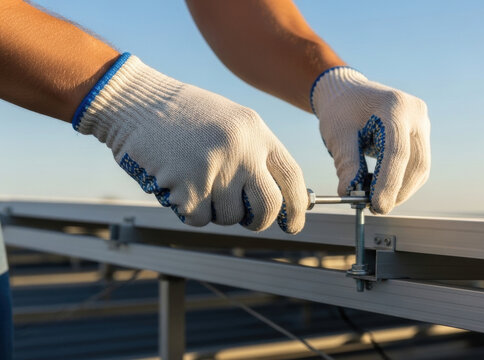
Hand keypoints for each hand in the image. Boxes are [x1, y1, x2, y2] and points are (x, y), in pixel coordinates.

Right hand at [73, 53, 307, 232]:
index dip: (298, 207)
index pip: (292, 177)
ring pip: (229, 217)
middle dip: (260, 221)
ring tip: (196, 179)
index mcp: (257, 132)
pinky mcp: (187, 188)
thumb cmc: (186, 116)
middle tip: (248, 219)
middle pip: (268, 207)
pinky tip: (177, 182)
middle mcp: (242, 151)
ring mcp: (216, 170)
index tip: (294, 225)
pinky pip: (199, 219)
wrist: (136, 102)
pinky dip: (189, 210)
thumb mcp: (233, 124)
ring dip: (214, 210)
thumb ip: (257, 156)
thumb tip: (279, 201)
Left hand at [311, 67, 430, 213]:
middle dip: (397, 191)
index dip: (388, 183)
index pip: (397, 152)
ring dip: (401, 189)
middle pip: (416, 163)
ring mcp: (422, 124)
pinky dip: (402, 180)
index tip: (376, 206)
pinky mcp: (421, 135)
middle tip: (375, 208)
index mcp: (395, 106)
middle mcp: (416, 114)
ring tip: (375, 199)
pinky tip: (382, 187)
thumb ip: (346, 164)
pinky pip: (417, 164)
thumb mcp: (338, 135)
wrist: (349, 92)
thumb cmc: (341, 110)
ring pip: (420, 168)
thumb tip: (349, 195)